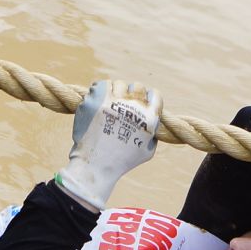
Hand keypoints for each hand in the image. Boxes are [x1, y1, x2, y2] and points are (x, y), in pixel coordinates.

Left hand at [57, 80, 161, 210]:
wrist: (95, 165)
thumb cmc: (121, 161)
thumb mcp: (147, 151)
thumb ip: (153, 135)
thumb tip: (155, 122)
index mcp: (149, 117)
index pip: (155, 95)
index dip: (149, 98)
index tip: (142, 103)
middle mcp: (133, 106)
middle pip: (137, 86)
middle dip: (131, 94)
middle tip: (124, 103)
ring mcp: (113, 100)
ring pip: (119, 84)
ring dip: (116, 92)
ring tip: (110, 103)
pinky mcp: (96, 99)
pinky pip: (101, 84)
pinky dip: (100, 90)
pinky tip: (99, 99)